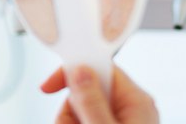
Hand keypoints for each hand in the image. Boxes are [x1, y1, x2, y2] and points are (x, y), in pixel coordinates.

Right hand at [41, 65, 158, 123]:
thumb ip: (92, 102)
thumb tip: (80, 71)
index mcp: (136, 101)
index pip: (101, 67)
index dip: (74, 71)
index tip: (50, 84)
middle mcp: (129, 107)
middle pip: (84, 90)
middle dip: (70, 110)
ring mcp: (118, 120)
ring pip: (78, 108)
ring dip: (69, 121)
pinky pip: (80, 119)